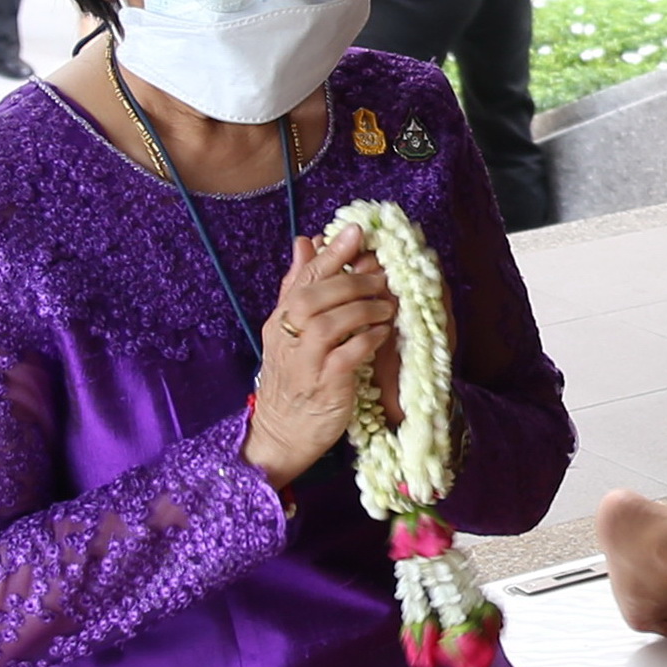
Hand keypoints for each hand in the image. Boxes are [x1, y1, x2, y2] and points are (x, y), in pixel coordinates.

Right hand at [243, 225, 397, 482]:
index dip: (332, 253)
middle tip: (382, 278)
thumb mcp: (289, 331)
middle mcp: (286, 338)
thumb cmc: (293, 379)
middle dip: (353, 281)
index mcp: (279, 320)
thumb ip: (299, 287)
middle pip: (315, 296)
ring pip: (329, 323)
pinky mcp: (323, 386)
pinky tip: (382, 335)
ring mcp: (303, 363)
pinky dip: (367, 340)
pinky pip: (346, 355)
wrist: (281, 434)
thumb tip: (306, 242)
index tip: (357, 232)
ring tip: (386, 306)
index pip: (304, 278)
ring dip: (363, 309)